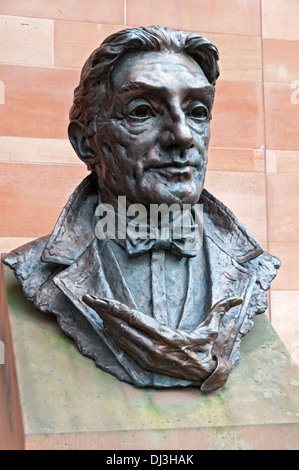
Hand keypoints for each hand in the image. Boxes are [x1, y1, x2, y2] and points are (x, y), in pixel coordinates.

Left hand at [83, 294, 241, 382]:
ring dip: (106, 323)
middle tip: (88, 299)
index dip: (114, 307)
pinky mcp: (146, 364)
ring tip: (95, 310)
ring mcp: (147, 357)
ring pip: (121, 337)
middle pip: (122, 325)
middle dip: (103, 312)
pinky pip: (125, 348)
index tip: (99, 299)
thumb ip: (222, 309)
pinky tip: (106, 329)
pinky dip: (114, 337)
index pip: (133, 317)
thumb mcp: (212, 327)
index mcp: (165, 335)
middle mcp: (153, 346)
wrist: (203, 375)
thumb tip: (238, 297)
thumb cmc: (205, 348)